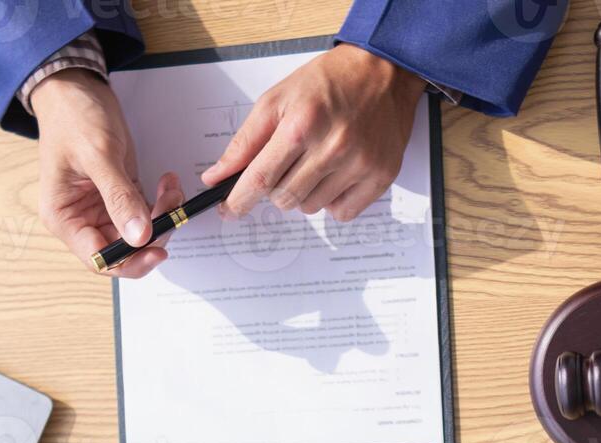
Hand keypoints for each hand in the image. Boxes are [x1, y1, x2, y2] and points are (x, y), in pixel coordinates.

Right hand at [32, 68, 181, 277]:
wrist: (76, 89)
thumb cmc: (72, 116)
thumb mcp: (97, 155)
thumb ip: (119, 198)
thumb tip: (138, 236)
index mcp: (64, 218)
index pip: (99, 259)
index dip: (129, 261)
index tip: (156, 250)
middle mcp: (82, 219)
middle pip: (125, 249)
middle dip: (153, 233)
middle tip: (171, 209)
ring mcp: (103, 209)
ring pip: (141, 233)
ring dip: (162, 216)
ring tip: (170, 188)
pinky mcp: (121, 195)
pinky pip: (148, 212)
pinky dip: (163, 203)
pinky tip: (167, 183)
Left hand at [202, 44, 425, 221]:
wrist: (384, 71)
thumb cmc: (329, 82)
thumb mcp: (278, 99)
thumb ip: (245, 141)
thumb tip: (216, 176)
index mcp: (302, 124)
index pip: (260, 178)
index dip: (239, 200)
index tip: (228, 210)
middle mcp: (333, 146)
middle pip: (284, 199)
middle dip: (275, 189)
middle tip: (285, 165)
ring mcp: (360, 164)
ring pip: (311, 208)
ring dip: (305, 193)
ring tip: (316, 161)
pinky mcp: (381, 176)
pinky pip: (341, 213)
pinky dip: (333, 201)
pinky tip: (337, 174)